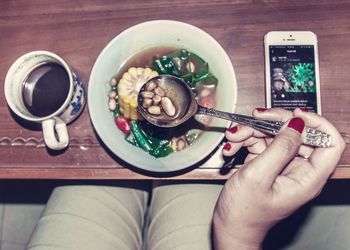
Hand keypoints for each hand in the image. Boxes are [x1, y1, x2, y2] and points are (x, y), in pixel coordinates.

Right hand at [213, 108, 345, 249]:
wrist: (229, 226)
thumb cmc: (244, 212)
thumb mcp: (258, 176)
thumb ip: (279, 148)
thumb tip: (296, 123)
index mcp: (308, 178)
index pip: (330, 143)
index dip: (317, 124)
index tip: (294, 115)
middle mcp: (299, 169)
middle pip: (298, 132)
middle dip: (273, 122)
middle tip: (255, 117)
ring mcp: (282, 165)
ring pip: (275, 134)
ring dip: (251, 131)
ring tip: (233, 138)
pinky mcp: (267, 163)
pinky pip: (260, 142)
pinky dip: (244, 140)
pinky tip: (231, 148)